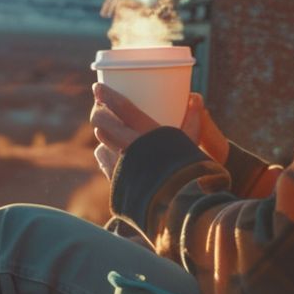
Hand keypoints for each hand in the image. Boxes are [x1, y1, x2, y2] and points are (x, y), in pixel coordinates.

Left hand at [90, 85, 225, 177]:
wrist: (182, 206)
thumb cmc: (191, 171)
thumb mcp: (193, 143)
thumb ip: (193, 120)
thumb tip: (195, 98)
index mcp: (149, 133)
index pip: (122, 108)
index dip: (107, 95)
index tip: (98, 87)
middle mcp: (131, 147)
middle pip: (104, 123)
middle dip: (98, 112)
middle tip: (99, 106)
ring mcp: (121, 164)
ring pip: (102, 142)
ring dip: (102, 131)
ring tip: (103, 126)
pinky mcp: (118, 180)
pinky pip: (104, 161)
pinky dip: (105, 152)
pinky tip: (106, 150)